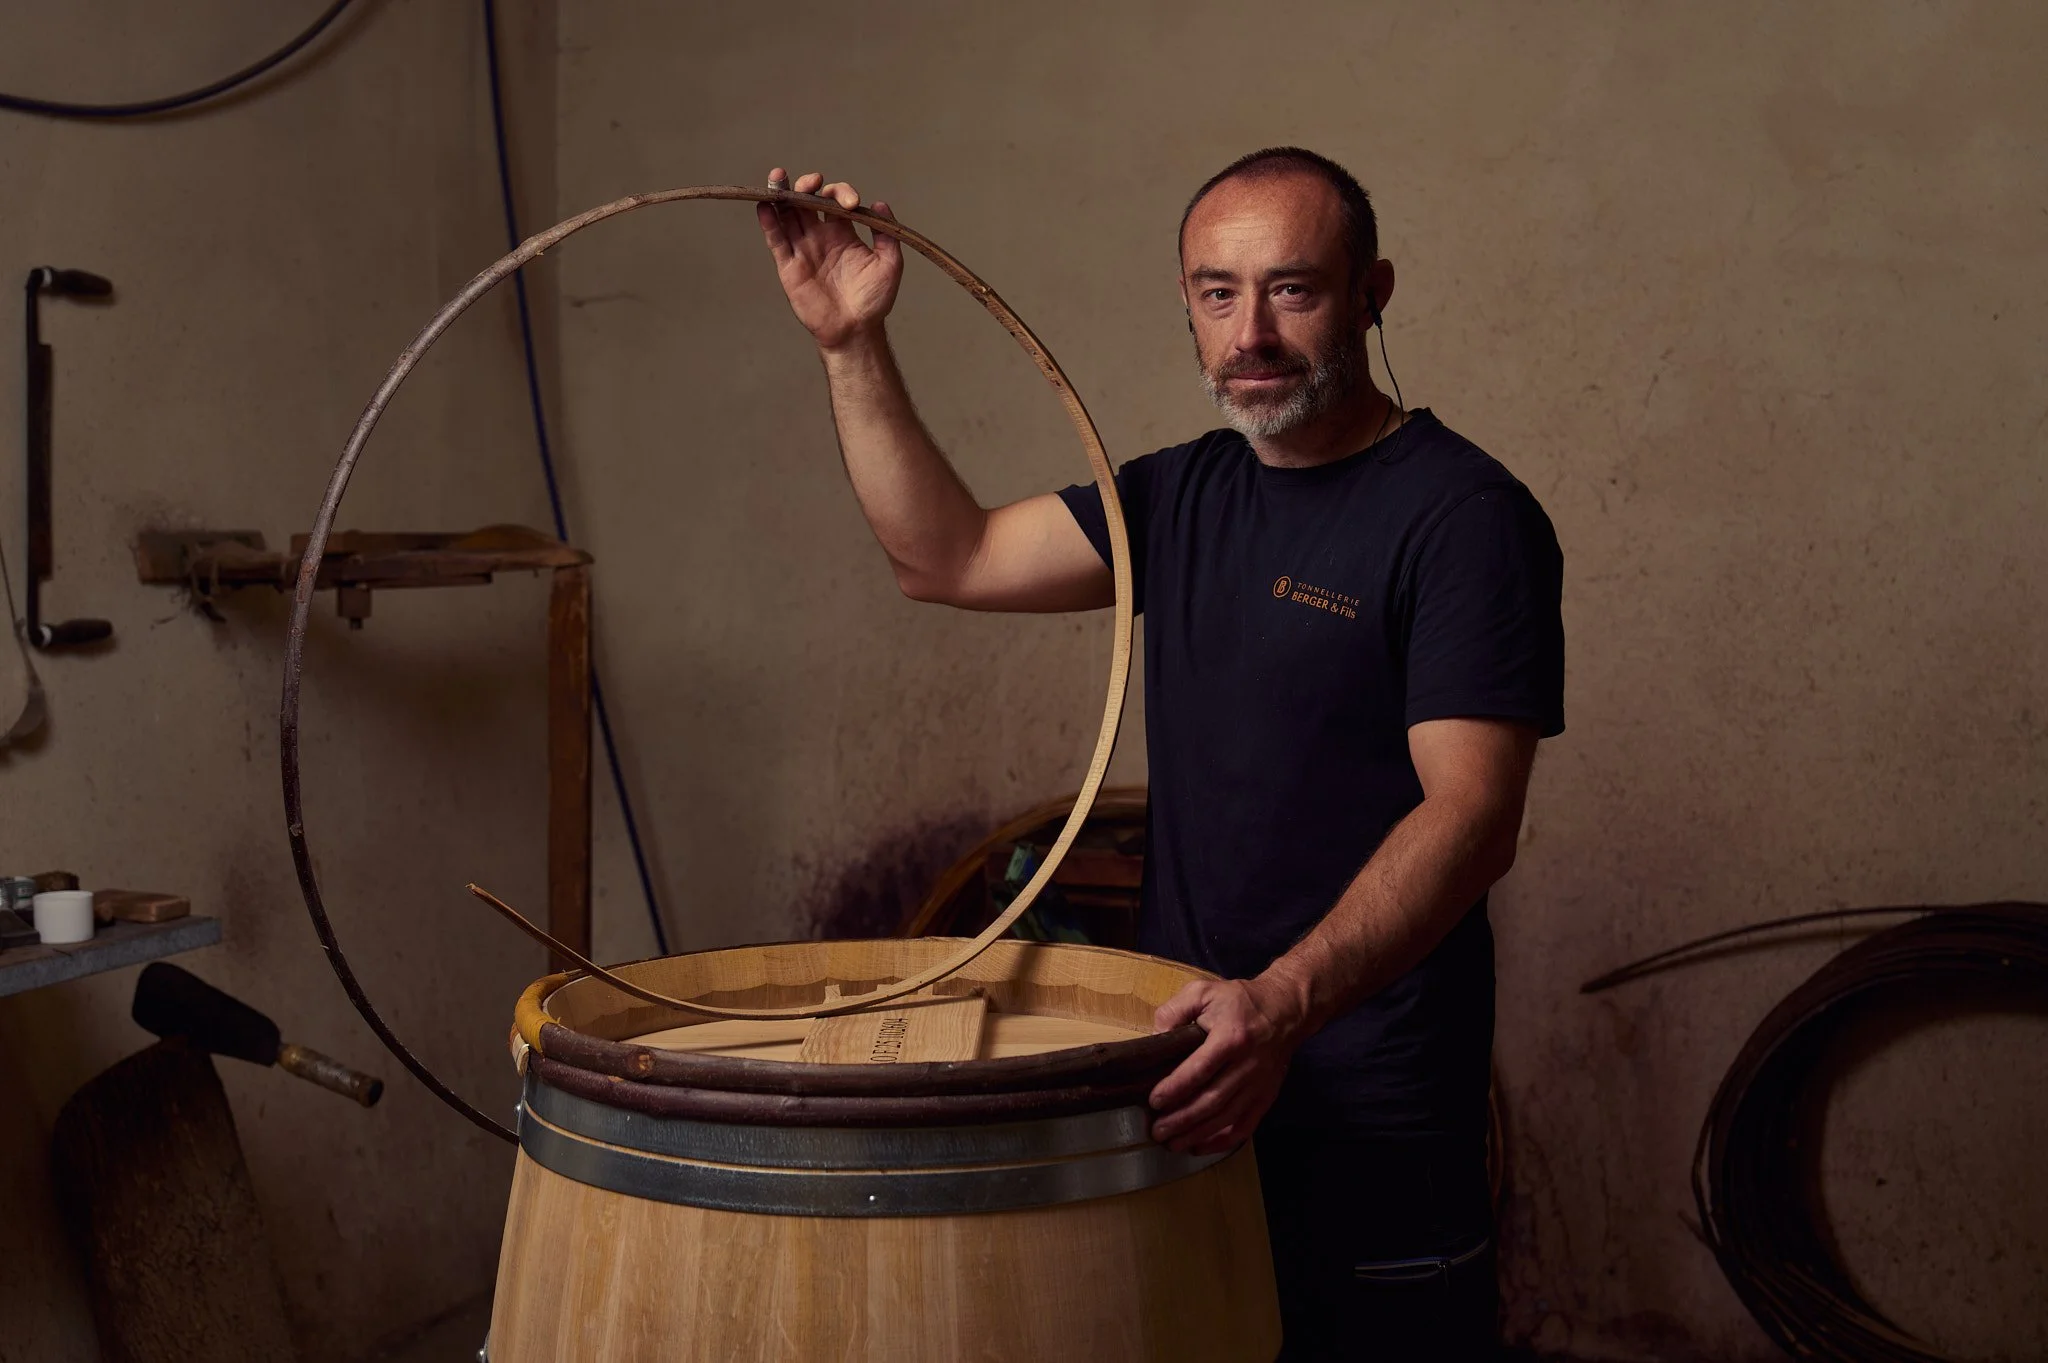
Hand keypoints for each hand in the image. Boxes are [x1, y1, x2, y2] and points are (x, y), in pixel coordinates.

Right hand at [757, 168, 903, 351]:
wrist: (856, 330)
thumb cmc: (874, 300)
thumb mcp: (890, 265)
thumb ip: (887, 235)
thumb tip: (880, 204)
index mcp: (842, 232)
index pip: (833, 201)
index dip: (839, 193)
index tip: (851, 203)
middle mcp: (820, 237)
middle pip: (805, 201)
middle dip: (806, 185)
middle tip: (812, 182)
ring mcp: (803, 250)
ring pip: (786, 215)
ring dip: (781, 194)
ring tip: (778, 177)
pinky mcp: (789, 266)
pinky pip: (776, 240)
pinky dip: (769, 222)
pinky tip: (766, 205)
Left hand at [1147, 973, 1311, 1155]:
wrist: (1286, 1010)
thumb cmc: (1239, 1001)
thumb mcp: (1203, 991)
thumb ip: (1175, 1010)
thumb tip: (1156, 1036)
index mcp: (1231, 1037)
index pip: (1200, 1069)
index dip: (1176, 1088)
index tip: (1154, 1101)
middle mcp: (1248, 1065)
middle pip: (1212, 1100)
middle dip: (1182, 1119)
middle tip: (1157, 1130)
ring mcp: (1260, 1084)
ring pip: (1226, 1117)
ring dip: (1197, 1134)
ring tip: (1172, 1143)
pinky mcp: (1267, 1096)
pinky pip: (1246, 1126)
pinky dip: (1222, 1141)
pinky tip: (1200, 1146)